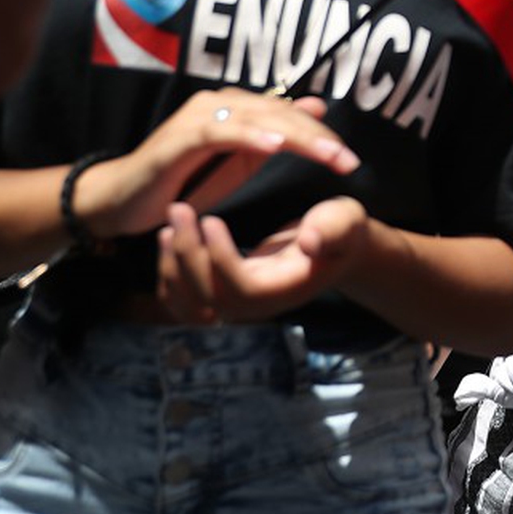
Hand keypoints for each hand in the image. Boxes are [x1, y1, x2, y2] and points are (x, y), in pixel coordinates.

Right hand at [76, 90, 358, 239]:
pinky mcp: (180, 137)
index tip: (350, 160)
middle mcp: (220, 105)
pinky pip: (221, 132)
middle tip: (349, 160)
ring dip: (296, 137)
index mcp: (236, 110)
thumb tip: (317, 109)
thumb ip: (273, 137)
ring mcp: (199, 117)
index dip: (322, 136)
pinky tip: (274, 146)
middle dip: (319, 138)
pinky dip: (249, 136)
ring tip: (327, 155)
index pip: (289, 116)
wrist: (122, 201)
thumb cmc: (180, 184)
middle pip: (280, 114)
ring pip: (258, 119)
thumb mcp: (236, 163)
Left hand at [155, 196, 374, 324]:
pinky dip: (168, 274)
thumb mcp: (343, 222)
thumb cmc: (340, 229)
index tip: (211, 219)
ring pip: (190, 302)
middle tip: (179, 208)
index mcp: (284, 289)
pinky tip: (168, 238)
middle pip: (209, 297)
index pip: (241, 288)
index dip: (220, 259)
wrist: (336, 246)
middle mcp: (258, 305)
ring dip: (172, 265)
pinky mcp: (226, 292)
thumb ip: (331, 230)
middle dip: (187, 254)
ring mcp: (239, 303)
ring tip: (170, 224)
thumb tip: (310, 241)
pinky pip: (185, 298)